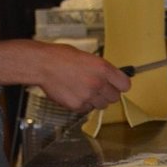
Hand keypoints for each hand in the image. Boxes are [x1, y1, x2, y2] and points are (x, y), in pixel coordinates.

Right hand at [0, 39, 130, 112]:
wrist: (41, 64)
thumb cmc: (60, 57)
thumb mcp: (87, 57)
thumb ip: (101, 69)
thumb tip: (111, 78)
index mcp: (103, 68)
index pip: (125, 85)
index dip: (120, 85)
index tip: (117, 85)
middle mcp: (98, 83)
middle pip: (115, 97)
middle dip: (108, 93)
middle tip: (98, 88)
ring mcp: (88, 95)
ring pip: (102, 105)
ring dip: (96, 100)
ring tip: (84, 90)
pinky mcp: (77, 105)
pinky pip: (87, 109)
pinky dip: (83, 104)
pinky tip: (75, 94)